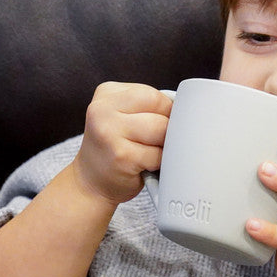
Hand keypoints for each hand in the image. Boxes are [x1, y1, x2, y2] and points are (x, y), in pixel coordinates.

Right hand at [73, 82, 171, 204]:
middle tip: (155, 142)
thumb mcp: (122, 117)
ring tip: (149, 153)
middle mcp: (102, 110)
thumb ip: (146, 107)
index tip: (160, 125)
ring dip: (164, 145)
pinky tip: (144, 166)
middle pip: (160, 109)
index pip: (153, 94)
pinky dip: (158, 163)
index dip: (166, 111)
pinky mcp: (121, 156)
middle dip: (167, 128)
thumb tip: (187, 110)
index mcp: (106, 93)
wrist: (89, 183)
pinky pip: (158, 155)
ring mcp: (109, 133)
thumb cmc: (115, 148)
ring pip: (162, 130)